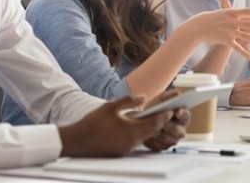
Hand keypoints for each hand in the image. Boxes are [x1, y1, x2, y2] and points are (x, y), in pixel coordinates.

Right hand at [59, 96, 173, 157]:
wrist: (77, 141)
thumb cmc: (93, 122)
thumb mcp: (111, 106)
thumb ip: (129, 101)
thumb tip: (144, 98)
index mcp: (130, 130)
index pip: (154, 123)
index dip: (164, 116)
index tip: (171, 109)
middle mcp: (131, 142)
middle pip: (152, 131)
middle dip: (161, 122)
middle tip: (168, 113)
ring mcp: (127, 149)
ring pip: (145, 137)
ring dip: (151, 128)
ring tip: (156, 117)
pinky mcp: (122, 153)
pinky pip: (137, 142)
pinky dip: (142, 134)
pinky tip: (139, 126)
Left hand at [143, 90, 189, 151]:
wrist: (144, 119)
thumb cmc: (156, 108)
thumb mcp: (161, 99)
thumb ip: (169, 96)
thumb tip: (177, 94)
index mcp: (183, 116)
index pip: (186, 115)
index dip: (182, 114)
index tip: (177, 112)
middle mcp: (181, 130)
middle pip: (178, 131)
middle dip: (170, 126)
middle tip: (162, 122)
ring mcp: (172, 140)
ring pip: (169, 140)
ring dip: (161, 133)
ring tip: (153, 128)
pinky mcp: (163, 147)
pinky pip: (160, 146)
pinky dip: (154, 141)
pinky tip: (149, 135)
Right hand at [188, 7, 249, 62]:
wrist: (197, 27)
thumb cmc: (208, 19)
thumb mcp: (220, 12)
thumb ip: (228, 8)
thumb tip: (231, 1)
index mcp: (233, 13)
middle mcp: (234, 21)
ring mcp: (230, 31)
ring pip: (248, 37)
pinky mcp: (226, 40)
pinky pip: (237, 48)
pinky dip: (245, 55)